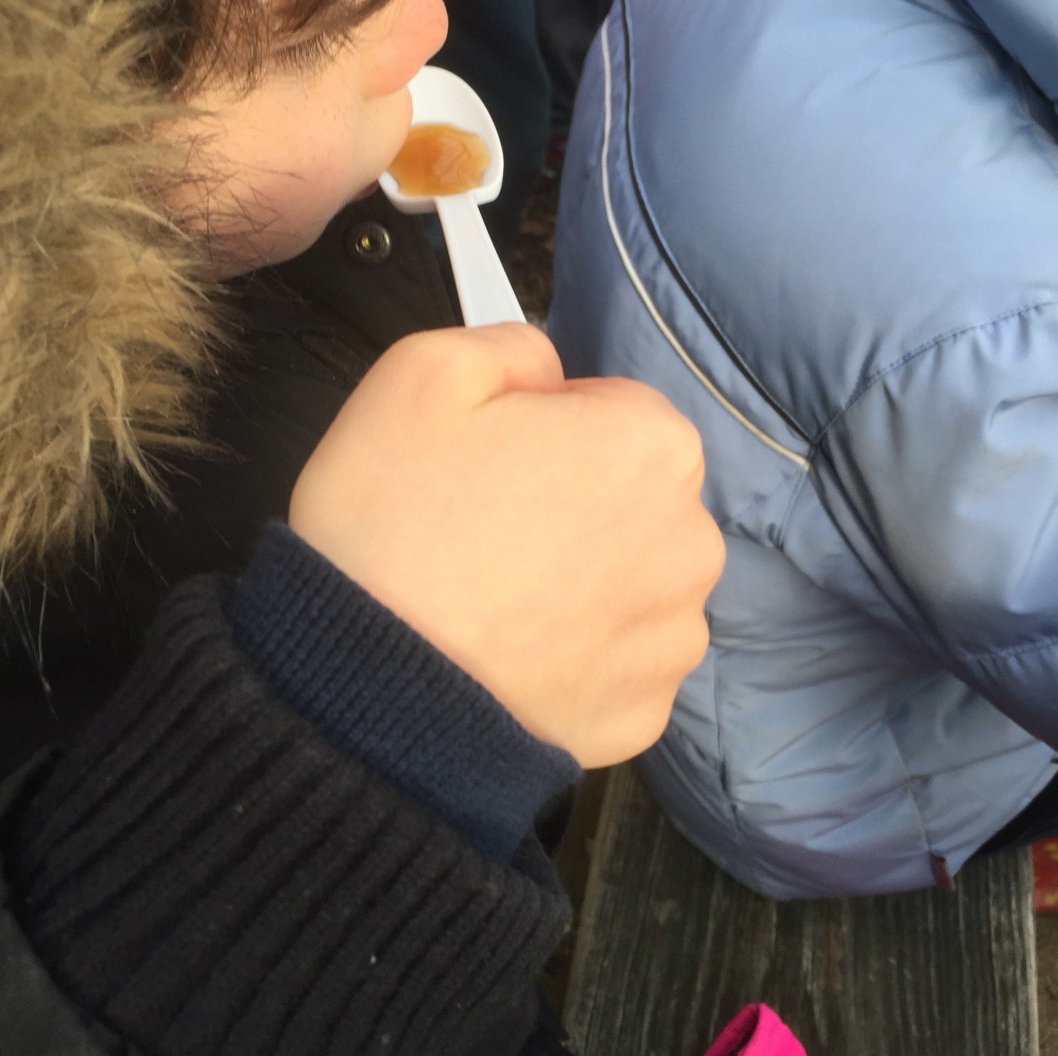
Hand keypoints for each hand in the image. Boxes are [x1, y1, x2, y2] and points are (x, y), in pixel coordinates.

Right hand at [289, 323, 724, 766]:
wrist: (367, 686)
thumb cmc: (395, 524)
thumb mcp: (423, 372)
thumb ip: (512, 344)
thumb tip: (550, 372)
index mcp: (652, 445)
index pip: (616, 409)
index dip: (549, 427)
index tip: (495, 462)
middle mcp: (690, 541)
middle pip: (637, 497)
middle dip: (579, 501)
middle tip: (489, 529)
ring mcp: (672, 636)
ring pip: (635, 581)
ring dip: (587, 581)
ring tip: (499, 599)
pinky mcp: (645, 713)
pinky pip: (620, 664)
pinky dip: (581, 658)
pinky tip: (517, 655)